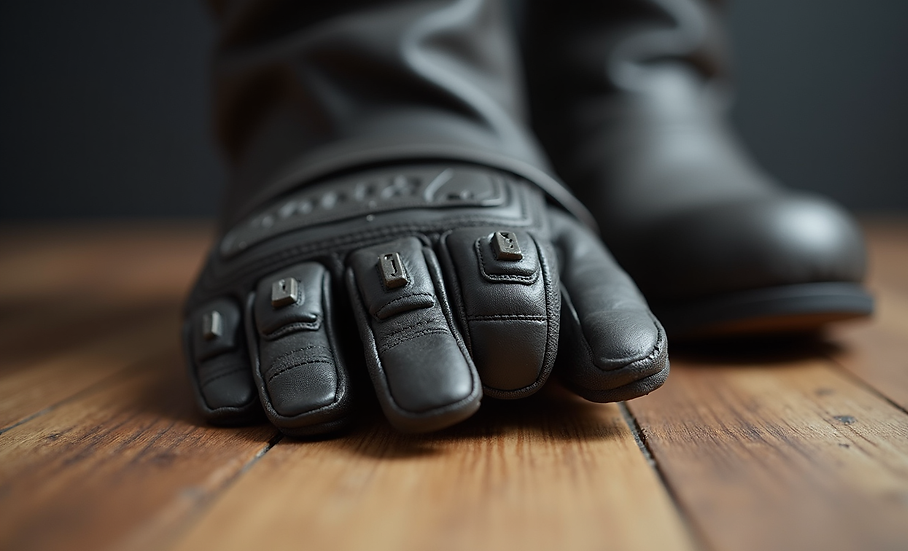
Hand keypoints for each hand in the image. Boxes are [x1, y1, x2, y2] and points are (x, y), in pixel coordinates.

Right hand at [183, 164, 667, 434]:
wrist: (382, 148)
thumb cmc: (483, 238)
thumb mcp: (555, 256)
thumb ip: (595, 311)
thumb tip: (633, 373)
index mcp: (474, 239)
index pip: (500, 279)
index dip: (513, 320)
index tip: (520, 371)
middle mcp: (385, 250)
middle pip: (401, 303)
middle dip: (418, 350)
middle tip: (438, 403)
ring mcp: (306, 263)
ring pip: (301, 313)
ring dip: (309, 360)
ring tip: (320, 409)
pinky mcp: (237, 281)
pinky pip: (219, 325)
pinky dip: (224, 360)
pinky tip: (236, 399)